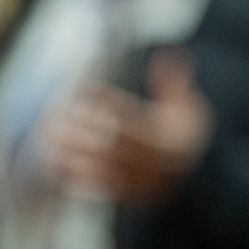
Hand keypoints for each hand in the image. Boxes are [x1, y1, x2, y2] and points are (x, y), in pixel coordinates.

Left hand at [49, 51, 213, 206]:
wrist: (198, 177)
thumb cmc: (184, 133)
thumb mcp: (188, 106)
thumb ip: (175, 83)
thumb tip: (170, 51)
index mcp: (168, 137)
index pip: (133, 115)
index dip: (108, 100)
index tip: (83, 86)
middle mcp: (155, 161)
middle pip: (114, 145)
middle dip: (83, 131)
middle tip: (56, 115)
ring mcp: (142, 182)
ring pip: (104, 170)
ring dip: (74, 157)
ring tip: (50, 144)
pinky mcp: (130, 197)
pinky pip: (102, 191)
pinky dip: (80, 181)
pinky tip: (59, 169)